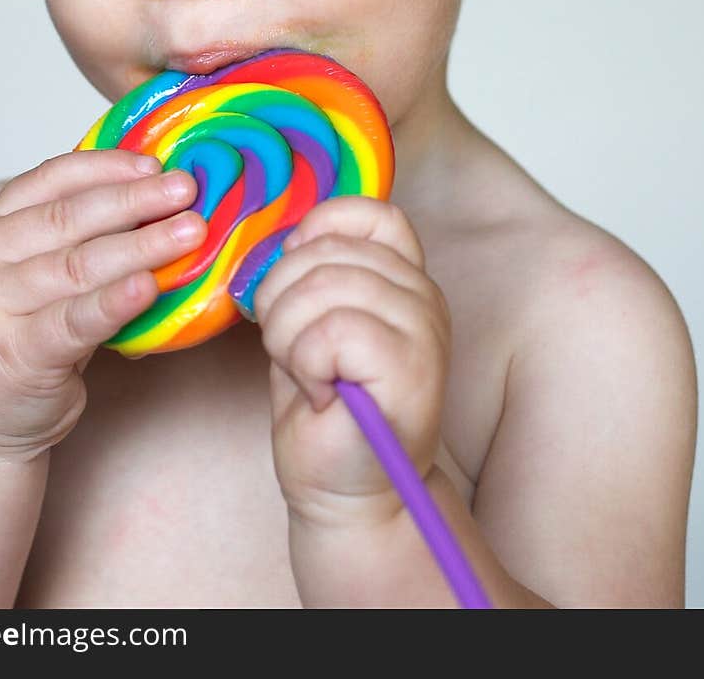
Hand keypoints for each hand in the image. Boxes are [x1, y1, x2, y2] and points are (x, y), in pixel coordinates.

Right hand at [0, 150, 205, 460]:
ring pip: (77, 265)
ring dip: (141, 245)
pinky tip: (149, 286)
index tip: (156, 163)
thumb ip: (80, 235)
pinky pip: (74, 321)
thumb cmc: (25, 331)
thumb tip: (159, 194)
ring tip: (189, 232)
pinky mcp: (15, 353)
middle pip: (70, 217)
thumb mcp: (38, 270)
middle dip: (135, 200)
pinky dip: (115, 302)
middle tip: (187, 190)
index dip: (108, 167)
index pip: (53, 178)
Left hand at [253, 197, 450, 524]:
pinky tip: (321, 395)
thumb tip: (284, 238)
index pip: (370, 213)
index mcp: (403, 277)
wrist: (344, 491)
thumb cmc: (325, 409)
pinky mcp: (411, 368)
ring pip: (320, 288)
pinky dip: (304, 364)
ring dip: (287, 336)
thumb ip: (311, 273)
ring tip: (307, 375)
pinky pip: (330, 331)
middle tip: (294, 353)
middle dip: (280, 299)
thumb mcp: (311, 321)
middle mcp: (423, 294)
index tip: (298, 280)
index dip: (319, 231)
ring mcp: (424, 329)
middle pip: (325, 251)